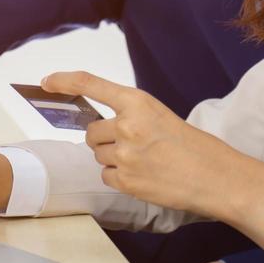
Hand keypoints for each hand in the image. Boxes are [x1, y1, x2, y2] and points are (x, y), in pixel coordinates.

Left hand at [42, 70, 263, 253]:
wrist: (216, 176)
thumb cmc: (193, 145)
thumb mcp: (160, 116)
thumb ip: (130, 116)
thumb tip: (99, 128)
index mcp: (138, 102)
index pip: (91, 84)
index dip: (64, 81)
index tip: (47, 81)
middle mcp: (127, 125)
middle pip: (91, 131)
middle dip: (105, 139)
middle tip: (134, 145)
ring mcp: (124, 154)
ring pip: (99, 155)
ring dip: (114, 159)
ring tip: (145, 162)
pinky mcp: (125, 181)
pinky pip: (106, 176)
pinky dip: (120, 178)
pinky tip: (144, 177)